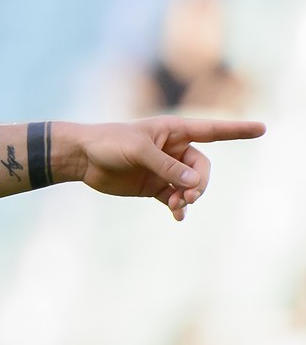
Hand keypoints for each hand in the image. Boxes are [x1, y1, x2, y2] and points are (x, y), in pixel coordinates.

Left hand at [67, 116, 264, 220]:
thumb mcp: (139, 152)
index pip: (213, 130)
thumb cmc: (109, 144)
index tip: (262, 129)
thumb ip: (167, 167)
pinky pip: (176, 197)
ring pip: (192, 185)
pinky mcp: (154, 185)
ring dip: (190, 196)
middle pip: (203, 168)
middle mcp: (174, 149)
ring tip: (179, 205)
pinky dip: (179, 206)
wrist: (82, 157)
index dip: (238, 130)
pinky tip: (177, 215)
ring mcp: (165, 168)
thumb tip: (195, 184)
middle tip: (189, 196)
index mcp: (174, 130)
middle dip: (201, 183)